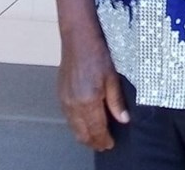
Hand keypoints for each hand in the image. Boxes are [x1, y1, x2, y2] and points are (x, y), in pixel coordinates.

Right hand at [58, 30, 129, 150]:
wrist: (78, 39)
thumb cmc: (97, 53)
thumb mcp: (112, 77)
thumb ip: (116, 101)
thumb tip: (124, 119)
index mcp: (88, 100)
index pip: (96, 130)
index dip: (103, 140)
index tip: (111, 144)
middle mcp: (73, 104)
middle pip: (82, 134)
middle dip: (93, 141)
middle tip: (104, 144)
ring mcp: (64, 100)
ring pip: (73, 127)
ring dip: (84, 135)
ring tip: (96, 137)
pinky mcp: (60, 94)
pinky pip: (68, 117)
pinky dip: (76, 124)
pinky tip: (85, 122)